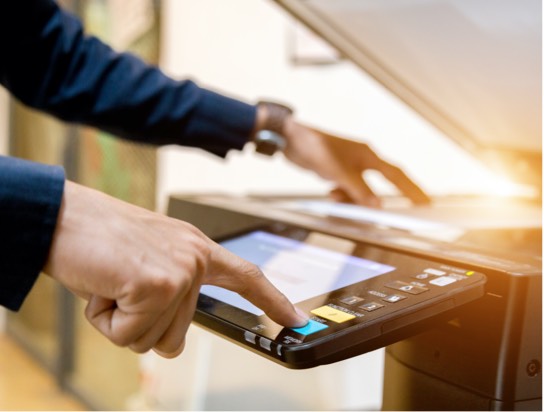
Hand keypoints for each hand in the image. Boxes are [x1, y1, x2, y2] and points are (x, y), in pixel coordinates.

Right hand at [44, 181, 307, 357]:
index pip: (246, 276)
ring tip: (112, 284)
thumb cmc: (99, 240)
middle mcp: (194, 257)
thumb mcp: (148, 260)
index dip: (272, 301)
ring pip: (153, 338)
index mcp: (196, 248)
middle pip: (179, 334)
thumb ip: (172, 290)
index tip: (295, 320)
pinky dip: (107, 321)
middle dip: (140, 325)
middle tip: (120, 289)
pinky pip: (129, 334)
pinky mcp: (158, 284)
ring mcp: (180, 270)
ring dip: (122, 322)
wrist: (63, 218)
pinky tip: (103, 288)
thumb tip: (174, 336)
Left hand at [282, 119, 430, 206]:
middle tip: (397, 212)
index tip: (425, 201)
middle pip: (382, 183)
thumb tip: (376, 206)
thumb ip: (358, 190)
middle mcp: (362, 160)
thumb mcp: (338, 173)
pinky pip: (347, 188)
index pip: (396, 175)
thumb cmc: (314, 146)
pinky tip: (331, 192)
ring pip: (360, 189)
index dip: (412, 189)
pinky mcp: (338, 170)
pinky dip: (342, 194)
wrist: (290, 139)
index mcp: (368, 156)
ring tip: (337, 196)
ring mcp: (350, 165)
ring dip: (352, 198)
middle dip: (382, 199)